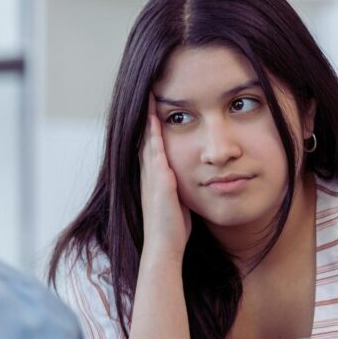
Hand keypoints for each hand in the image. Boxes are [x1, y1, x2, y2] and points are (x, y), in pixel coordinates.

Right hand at [139, 94, 190, 260]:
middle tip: (147, 90)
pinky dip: (153, 133)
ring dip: (147, 117)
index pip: (151, 144)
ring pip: (147, 139)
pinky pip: (154, 151)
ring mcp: (151, 176)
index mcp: (154, 177)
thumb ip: (180, 188)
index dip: (152, 124)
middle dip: (145, 113)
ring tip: (149, 94)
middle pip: (144, 136)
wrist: (164, 248)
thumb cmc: (173, 229)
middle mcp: (148, 174)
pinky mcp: (159, 180)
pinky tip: (155, 118)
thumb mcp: (178, 202)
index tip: (156, 105)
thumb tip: (193, 180)